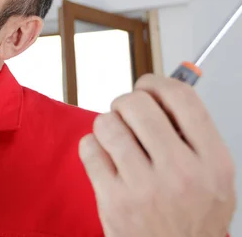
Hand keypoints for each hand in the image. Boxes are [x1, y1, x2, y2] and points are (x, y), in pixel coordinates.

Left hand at [79, 74, 235, 236]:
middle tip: (126, 115)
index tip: (146, 85)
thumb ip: (192, 135)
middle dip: (125, 103)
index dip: (157, 82)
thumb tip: (159, 91)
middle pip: (137, 104)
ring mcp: (145, 188)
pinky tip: (104, 160)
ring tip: (116, 140)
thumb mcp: (214, 178)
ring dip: (107, 126)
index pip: (182, 99)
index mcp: (212, 162)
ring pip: (107, 123)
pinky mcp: (114, 201)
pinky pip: (89, 148)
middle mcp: (181, 173)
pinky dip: (92, 147)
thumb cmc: (191, 220)